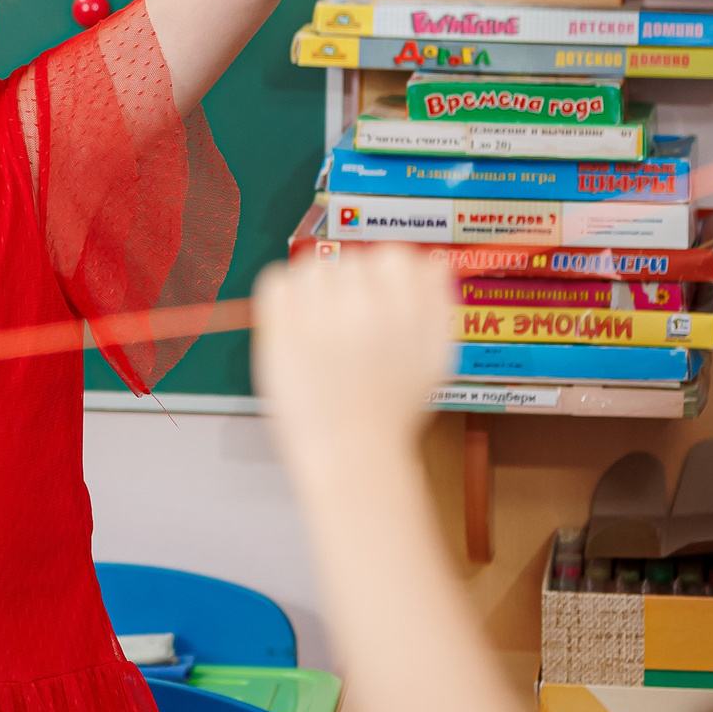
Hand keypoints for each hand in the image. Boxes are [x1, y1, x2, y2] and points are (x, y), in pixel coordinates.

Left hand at [253, 245, 455, 459]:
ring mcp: (317, 320)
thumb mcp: (435, 358)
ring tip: (320, 320)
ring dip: (314, 286)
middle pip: (351, 260)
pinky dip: (282, 294)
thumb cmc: (392, 412)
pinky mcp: (281, 334)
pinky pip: (275, 283)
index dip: (385, 274)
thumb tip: (431, 262)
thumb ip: (437, 305)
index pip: (392, 256)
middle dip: (350, 284)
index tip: (377, 295)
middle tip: (348, 319)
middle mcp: (363, 308)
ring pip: (310, 266)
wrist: (351, 455)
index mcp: (405, 310)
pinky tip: (295, 320)